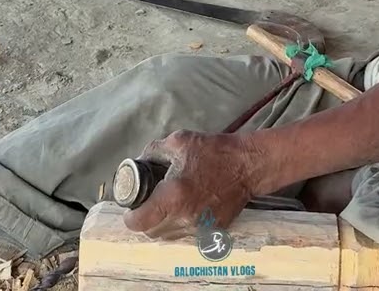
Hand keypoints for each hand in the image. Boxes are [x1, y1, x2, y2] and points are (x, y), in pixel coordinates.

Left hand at [122, 130, 261, 239]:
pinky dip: (181, 225)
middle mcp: (186, 218)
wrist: (248, 165)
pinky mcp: (213, 232)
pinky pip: (187, 235)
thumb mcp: (178, 142)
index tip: (132, 207)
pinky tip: (185, 208)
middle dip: (145, 220)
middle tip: (147, 204)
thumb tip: (137, 164)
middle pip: (151, 232)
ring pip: (169, 236)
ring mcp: (201, 229)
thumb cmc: (214, 151)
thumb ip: (152, 153)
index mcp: (173, 196)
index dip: (130, 216)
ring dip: (162, 224)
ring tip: (166, 206)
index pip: (139, 223)